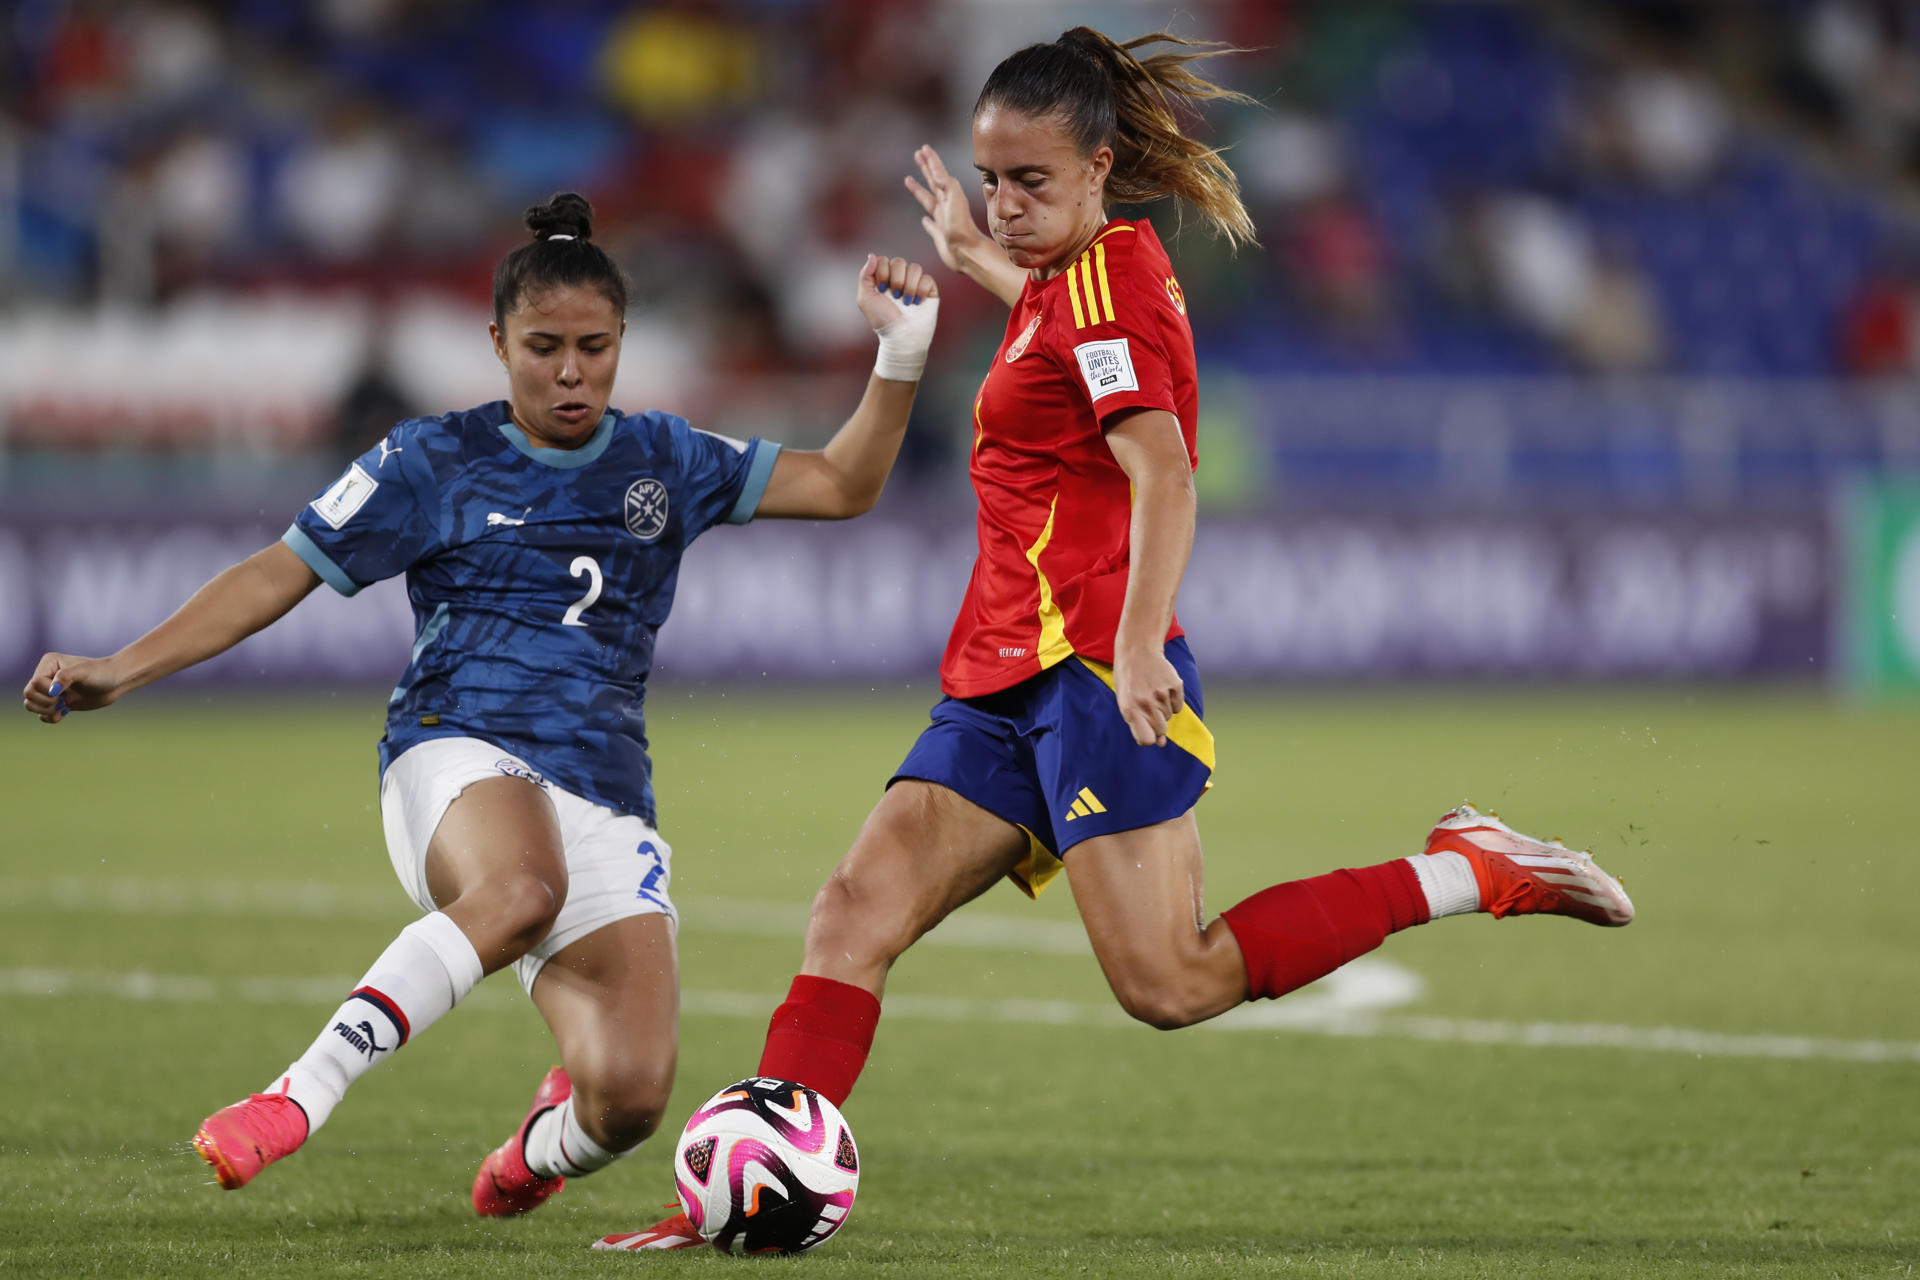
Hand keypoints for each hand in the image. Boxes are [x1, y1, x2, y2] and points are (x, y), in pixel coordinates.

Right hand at [21, 653, 122, 723]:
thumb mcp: (84, 672)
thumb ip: (66, 677)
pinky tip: (66, 712)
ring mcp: (50, 690)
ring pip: (31, 705)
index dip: (47, 692)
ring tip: (63, 706)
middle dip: (45, 702)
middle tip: (63, 701)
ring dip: (46, 711)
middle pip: (29, 695)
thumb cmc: (101, 673)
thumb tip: (53, 691)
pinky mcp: (57, 703)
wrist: (115, 682)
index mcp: (48, 664)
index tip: (64, 692)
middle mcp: (46, 676)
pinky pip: (42, 715)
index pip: (34, 683)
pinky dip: (50, 717)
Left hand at [855, 253, 937, 331]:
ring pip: (915, 267)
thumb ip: (865, 275)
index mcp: (884, 278)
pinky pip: (927, 278)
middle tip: (895, 296)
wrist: (901, 335)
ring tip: (906, 302)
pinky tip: (917, 302)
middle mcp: (899, 278)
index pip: (884, 260)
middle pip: (899, 261)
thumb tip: (872, 255)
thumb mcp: (866, 298)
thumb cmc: (882, 320)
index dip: (883, 272)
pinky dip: (921, 290)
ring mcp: (914, 283)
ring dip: (909, 286)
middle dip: (896, 279)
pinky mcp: (929, 289)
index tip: (882, 289)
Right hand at [905, 145, 989, 273]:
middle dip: (925, 168)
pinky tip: (924, 220)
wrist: (967, 252)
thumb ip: (948, 185)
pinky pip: (930, 225)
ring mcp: (943, 220)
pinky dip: (926, 222)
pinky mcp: (940, 235)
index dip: (931, 161)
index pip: (938, 173)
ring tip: (908, 180)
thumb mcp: (956, 201)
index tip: (923, 148)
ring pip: (928, 201)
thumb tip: (935, 175)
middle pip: (932, 182)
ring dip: (919, 190)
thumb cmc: (962, 227)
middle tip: (917, 155)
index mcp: (949, 196)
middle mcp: (946, 206)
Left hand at [1111, 645, 1183, 747]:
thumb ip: (1140, 725)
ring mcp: (1161, 693)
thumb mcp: (1127, 703)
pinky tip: (1162, 687)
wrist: (1137, 652)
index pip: (1146, 740)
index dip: (1148, 738)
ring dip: (1163, 709)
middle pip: (1161, 730)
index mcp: (1129, 710)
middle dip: (1157, 723)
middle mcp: (1146, 703)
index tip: (1147, 731)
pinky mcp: (1175, 685)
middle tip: (1148, 706)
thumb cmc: (1129, 682)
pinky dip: (1172, 701)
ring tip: (1152, 692)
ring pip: (1169, 717)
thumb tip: (1162, 743)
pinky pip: (1178, 707)